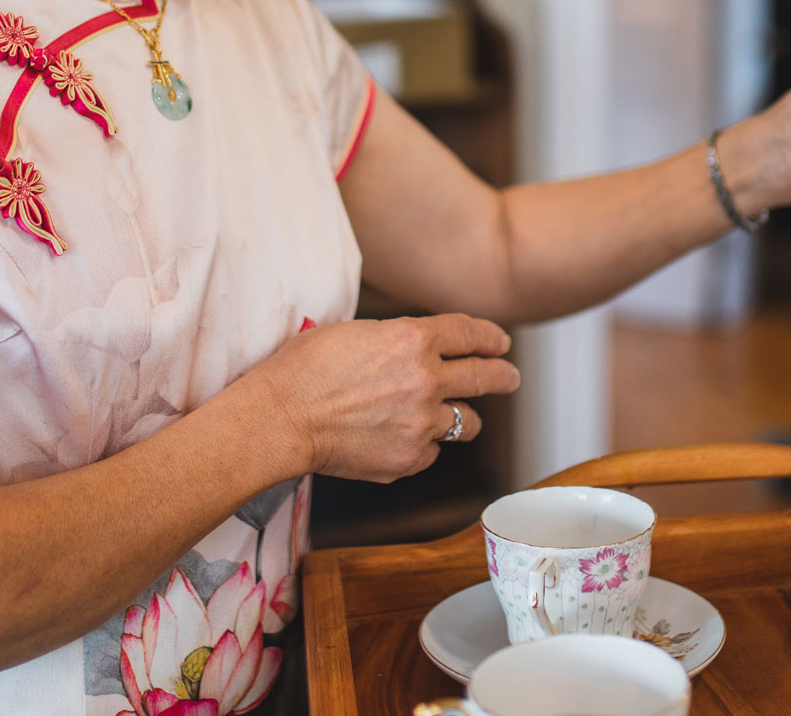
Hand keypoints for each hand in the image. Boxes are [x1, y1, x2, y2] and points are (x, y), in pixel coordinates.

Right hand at [246, 314, 520, 482]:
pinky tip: (402, 439)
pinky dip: (423, 445)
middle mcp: (427, 379)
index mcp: (413, 338)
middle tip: (509, 376)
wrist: (281, 417)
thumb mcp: (355, 332)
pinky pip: (432, 452)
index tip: (500, 343)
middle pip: (485, 377)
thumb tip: (411, 348)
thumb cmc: (304, 369)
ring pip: (467, 422)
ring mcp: (422, 422)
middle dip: (502, 376)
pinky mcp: (409, 457)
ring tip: (457, 417)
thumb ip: (396, 340)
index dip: (490, 338)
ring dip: (463, 417)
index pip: (470, 334)